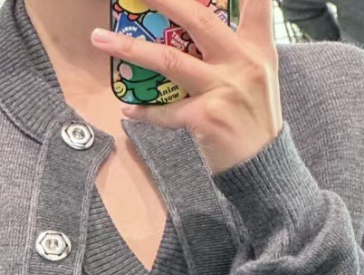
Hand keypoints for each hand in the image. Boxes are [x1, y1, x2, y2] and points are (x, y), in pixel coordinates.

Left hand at [90, 0, 282, 175]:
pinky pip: (166, 112)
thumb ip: (237, 49)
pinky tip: (129, 108)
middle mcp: (242, 62)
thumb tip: (200, 30)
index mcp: (257, 48)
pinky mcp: (206, 117)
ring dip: (130, 48)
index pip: (258, 3)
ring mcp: (224, 89)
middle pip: (198, 19)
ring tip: (100, 38)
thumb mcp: (260, 76)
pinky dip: (145, 111)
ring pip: (169, 60)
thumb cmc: (255, 120)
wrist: (263, 168)